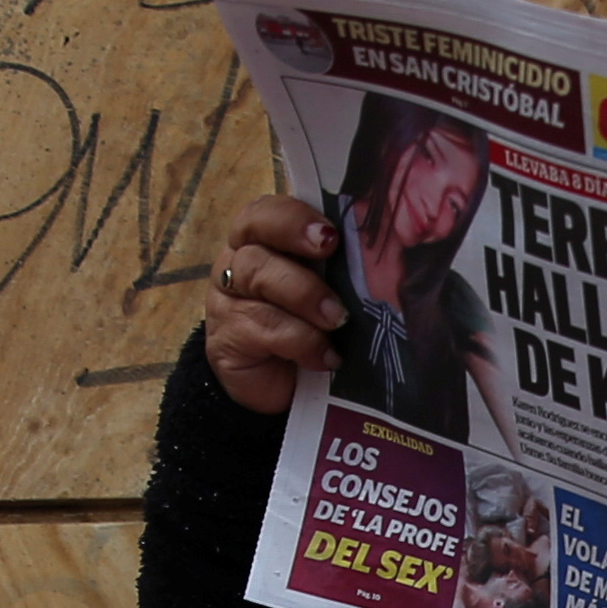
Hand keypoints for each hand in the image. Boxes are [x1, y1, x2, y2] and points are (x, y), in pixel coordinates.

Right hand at [203, 195, 346, 416]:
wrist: (288, 397)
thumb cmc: (315, 333)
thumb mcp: (331, 294)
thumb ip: (341, 269)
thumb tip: (381, 256)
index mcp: (265, 242)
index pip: (267, 210)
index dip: (294, 215)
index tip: (330, 232)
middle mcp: (239, 262)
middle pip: (255, 231)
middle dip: (295, 236)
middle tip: (328, 249)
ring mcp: (228, 300)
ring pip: (257, 274)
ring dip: (303, 294)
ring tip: (336, 318)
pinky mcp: (225, 340)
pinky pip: (261, 326)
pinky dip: (300, 340)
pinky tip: (325, 356)